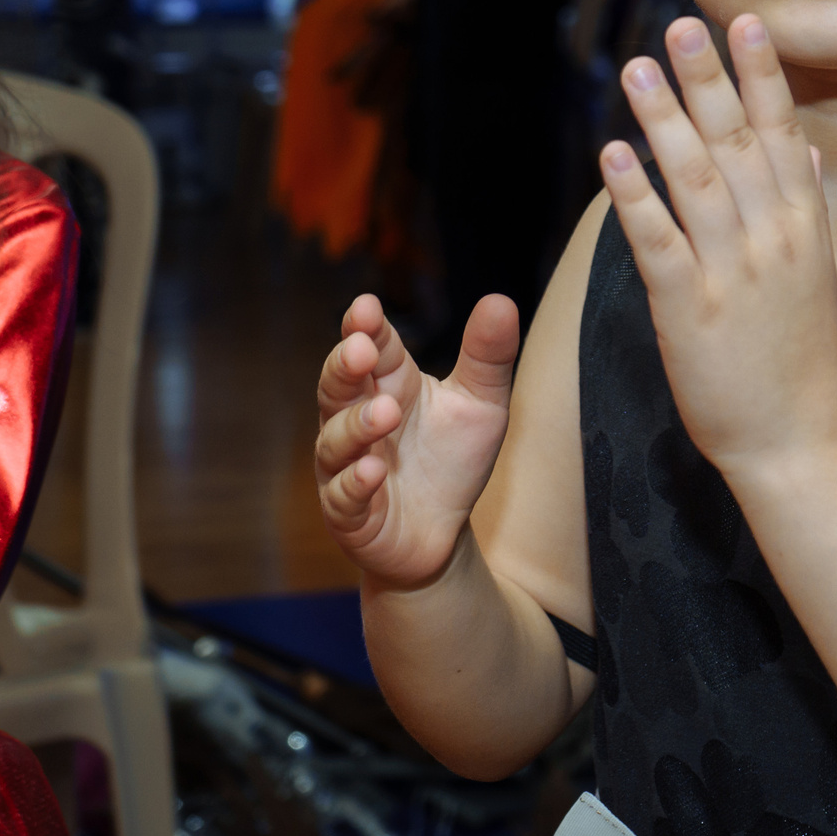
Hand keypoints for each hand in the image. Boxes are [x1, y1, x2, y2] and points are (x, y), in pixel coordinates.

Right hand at [315, 293, 519, 589]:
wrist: (445, 535)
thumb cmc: (453, 460)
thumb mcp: (482, 406)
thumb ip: (488, 357)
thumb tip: (501, 300)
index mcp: (390, 385)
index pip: (372, 348)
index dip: (365, 327)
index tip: (367, 307)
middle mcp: (357, 421)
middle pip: (337, 386)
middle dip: (345, 365)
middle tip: (362, 348)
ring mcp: (346, 467)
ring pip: (335, 441)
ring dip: (356, 425)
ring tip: (386, 412)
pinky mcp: (349, 514)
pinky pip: (342, 496)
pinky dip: (354, 483)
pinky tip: (373, 471)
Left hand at [599, 15, 836, 479]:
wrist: (798, 440)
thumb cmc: (802, 358)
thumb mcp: (819, 275)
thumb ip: (807, 206)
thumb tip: (804, 150)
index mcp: (805, 224)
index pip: (782, 132)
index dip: (761, 75)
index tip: (743, 22)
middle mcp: (773, 238)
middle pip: (735, 142)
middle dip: (707, 79)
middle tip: (679, 24)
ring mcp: (732, 272)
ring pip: (693, 179)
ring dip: (662, 120)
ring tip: (634, 69)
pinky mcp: (689, 309)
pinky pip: (656, 241)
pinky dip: (634, 196)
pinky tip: (613, 156)